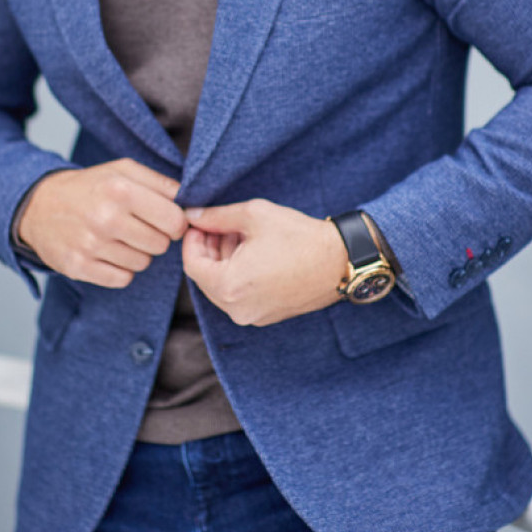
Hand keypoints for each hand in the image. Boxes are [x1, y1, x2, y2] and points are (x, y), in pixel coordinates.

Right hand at [18, 159, 187, 288]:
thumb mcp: (123, 170)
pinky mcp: (79, 267)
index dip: (175, 221)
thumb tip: (194, 202)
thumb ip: (161, 183)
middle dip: (156, 237)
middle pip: (161, 244)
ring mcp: (91, 245)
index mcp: (120, 190)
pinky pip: (122, 279)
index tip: (165, 218)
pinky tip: (108, 252)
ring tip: (120, 237)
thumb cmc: (90, 187)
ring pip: (143, 264)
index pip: (175, 220)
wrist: (38, 206)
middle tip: (138, 226)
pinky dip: (120, 269)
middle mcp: (106, 218)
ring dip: (137, 253)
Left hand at [182, 198, 347, 326]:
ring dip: (223, 261)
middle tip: (219, 225)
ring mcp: (253, 316)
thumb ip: (216, 216)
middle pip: (205, 278)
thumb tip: (191, 215)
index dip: (192, 240)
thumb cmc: (299, 237)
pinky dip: (238, 275)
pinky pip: (240, 296)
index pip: (192, 264)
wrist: (340, 261)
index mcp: (229, 287)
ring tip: (239, 235)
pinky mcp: (267, 316)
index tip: (199, 223)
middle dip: (208, 249)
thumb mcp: (253, 216)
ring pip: (222, 287)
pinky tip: (252, 253)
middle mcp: (237, 309)